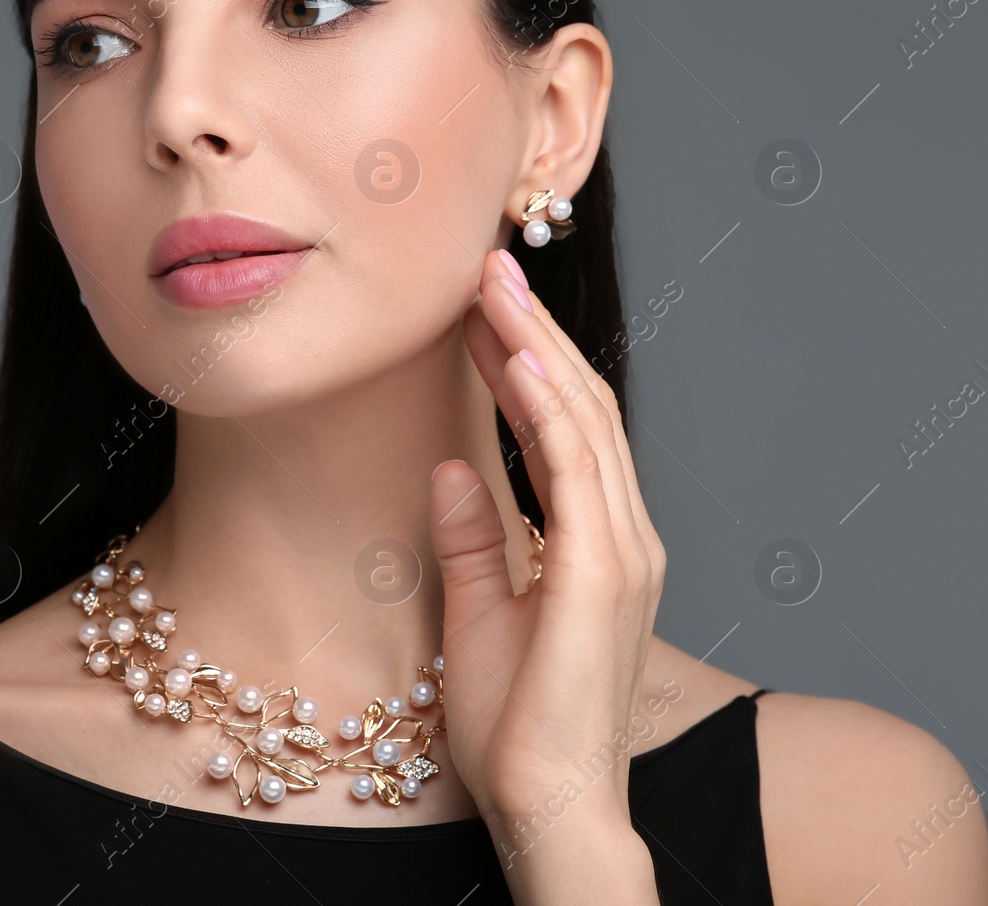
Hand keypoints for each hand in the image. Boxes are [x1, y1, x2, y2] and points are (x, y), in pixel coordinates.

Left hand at [429, 249, 666, 863]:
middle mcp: (625, 538)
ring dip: (535, 345)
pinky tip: (513, 354)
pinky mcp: (604, 571)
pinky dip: (547, 404)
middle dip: (530, 332)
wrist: (549, 806)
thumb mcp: (479, 612)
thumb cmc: (518, 726)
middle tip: (485, 267)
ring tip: (491, 283)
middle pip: (580, 408)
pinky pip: (575, 466)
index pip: (563, 431)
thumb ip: (473, 538)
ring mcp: (623, 552)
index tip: (475, 312)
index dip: (521, 364)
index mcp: (599, 547)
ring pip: (583, 421)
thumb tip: (449, 466)